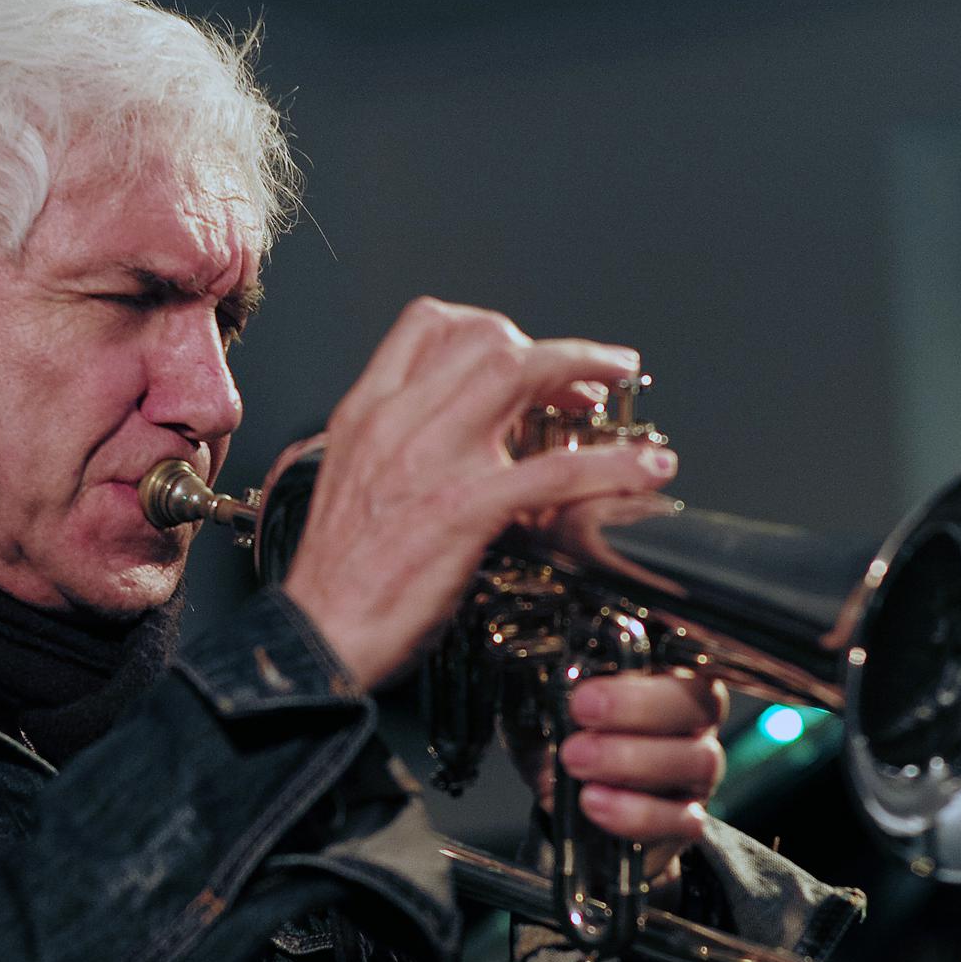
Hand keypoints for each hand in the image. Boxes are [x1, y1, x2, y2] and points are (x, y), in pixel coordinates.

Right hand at [281, 298, 677, 690]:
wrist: (315, 636)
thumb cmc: (336, 577)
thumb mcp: (348, 482)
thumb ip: (394, 446)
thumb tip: (450, 435)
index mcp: (366, 413)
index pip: (427, 325)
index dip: (491, 328)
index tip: (525, 352)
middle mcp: (397, 422)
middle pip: (486, 339)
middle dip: (549, 346)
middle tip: (587, 377)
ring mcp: (431, 461)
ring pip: (519, 375)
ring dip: (584, 368)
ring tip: (620, 381)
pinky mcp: (463, 510)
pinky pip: (553, 470)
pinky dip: (611, 464)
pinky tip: (645, 469)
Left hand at [526, 673, 728, 891]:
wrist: (562, 798)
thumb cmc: (562, 733)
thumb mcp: (543, 701)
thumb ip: (548, 683)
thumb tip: (536, 671)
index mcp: (665, 672)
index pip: (690, 650)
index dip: (651, 657)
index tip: (591, 680)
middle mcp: (693, 717)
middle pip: (699, 702)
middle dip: (637, 706)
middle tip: (580, 710)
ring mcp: (697, 768)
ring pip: (697, 760)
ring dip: (632, 760)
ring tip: (575, 760)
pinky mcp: (688, 818)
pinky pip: (684, 819)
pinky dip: (638, 812)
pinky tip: (595, 801)